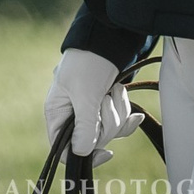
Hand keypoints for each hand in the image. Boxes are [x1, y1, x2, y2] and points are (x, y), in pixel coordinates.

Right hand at [44, 48, 142, 162]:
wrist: (109, 38)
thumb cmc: (88, 62)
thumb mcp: (85, 94)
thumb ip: (84, 125)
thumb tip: (81, 153)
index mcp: (57, 113)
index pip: (64, 150)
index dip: (83, 155)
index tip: (106, 152)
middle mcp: (72, 116)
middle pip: (91, 142)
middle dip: (107, 123)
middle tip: (107, 100)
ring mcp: (90, 111)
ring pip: (108, 132)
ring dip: (118, 113)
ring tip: (116, 90)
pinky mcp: (106, 106)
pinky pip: (119, 124)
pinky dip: (127, 116)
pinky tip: (136, 115)